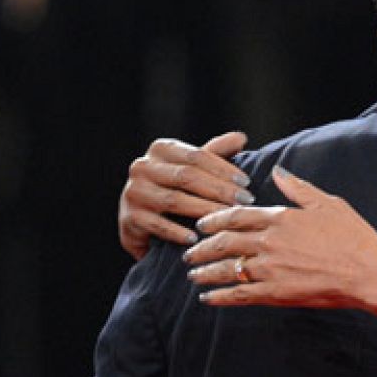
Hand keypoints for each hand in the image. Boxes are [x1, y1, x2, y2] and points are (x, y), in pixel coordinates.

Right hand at [119, 131, 251, 259]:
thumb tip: (241, 137)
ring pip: (175, 200)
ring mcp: (134, 192)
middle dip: (219, 189)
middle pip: (187, 176)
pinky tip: (197, 238)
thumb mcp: (193, 168)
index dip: (223, 169)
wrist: (141, 222)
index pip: (196, 155)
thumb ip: (215, 153)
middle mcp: (143, 166)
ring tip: (227, 219)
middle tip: (244, 202)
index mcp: (160, 149)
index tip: (246, 183)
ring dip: (204, 210)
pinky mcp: (130, 217)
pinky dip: (178, 232)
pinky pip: (158, 225)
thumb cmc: (174, 190)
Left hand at [183, 167, 376, 309]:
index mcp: (279, 218)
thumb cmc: (353, 236)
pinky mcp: (275, 293)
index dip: (214, 220)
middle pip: (223, 242)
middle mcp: (268, 242)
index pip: (235, 216)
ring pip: (226, 269)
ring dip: (205, 272)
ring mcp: (269, 269)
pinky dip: (220, 297)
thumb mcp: (327, 203)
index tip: (202, 225)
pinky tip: (208, 299)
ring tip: (193, 275)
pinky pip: (239, 294)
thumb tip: (277, 171)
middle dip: (202, 247)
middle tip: (189, 252)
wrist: (368, 271)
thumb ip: (297, 188)